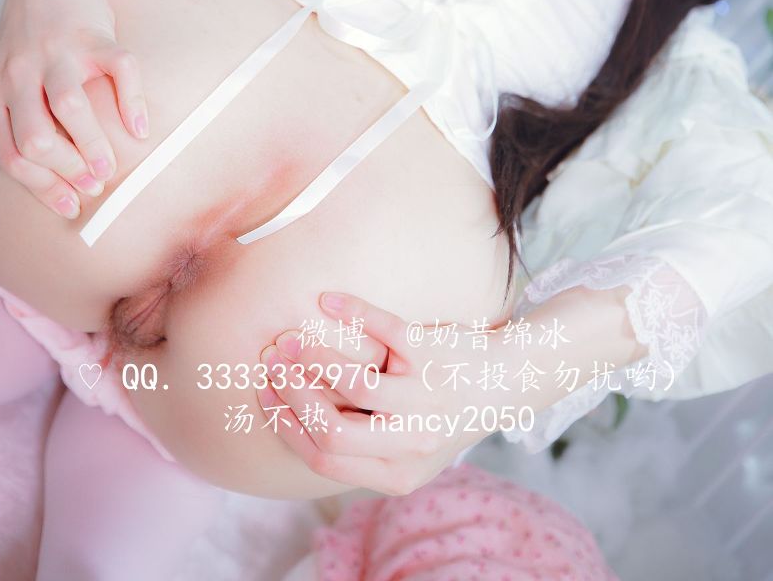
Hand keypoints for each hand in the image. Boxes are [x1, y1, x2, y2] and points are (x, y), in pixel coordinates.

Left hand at [0, 0, 148, 219]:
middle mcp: (19, 71)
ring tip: (110, 168)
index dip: (43, 187)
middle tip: (91, 185)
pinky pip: (120, 71)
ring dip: (93, 147)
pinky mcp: (95, 35)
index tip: (70, 204)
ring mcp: (58, 52)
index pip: (11, 154)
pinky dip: (132, 104)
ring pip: (71, 108)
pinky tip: (138, 129)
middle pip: (36, 139)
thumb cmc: (23, 34)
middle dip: (66, 172)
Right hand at [256, 292, 502, 495]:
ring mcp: (425, 396)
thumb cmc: (445, 413)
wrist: (508, 382)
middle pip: (332, 430)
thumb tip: (293, 419)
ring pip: (354, 384)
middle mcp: (413, 440)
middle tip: (273, 363)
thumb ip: (363, 448)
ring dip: (313, 358)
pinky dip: (351, 311)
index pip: (325, 458)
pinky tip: (328, 300)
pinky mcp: (434, 353)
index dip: (287, 426)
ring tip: (292, 338)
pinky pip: (384, 328)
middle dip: (292, 395)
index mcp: (399, 473)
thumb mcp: (409, 450)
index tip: (265, 395)